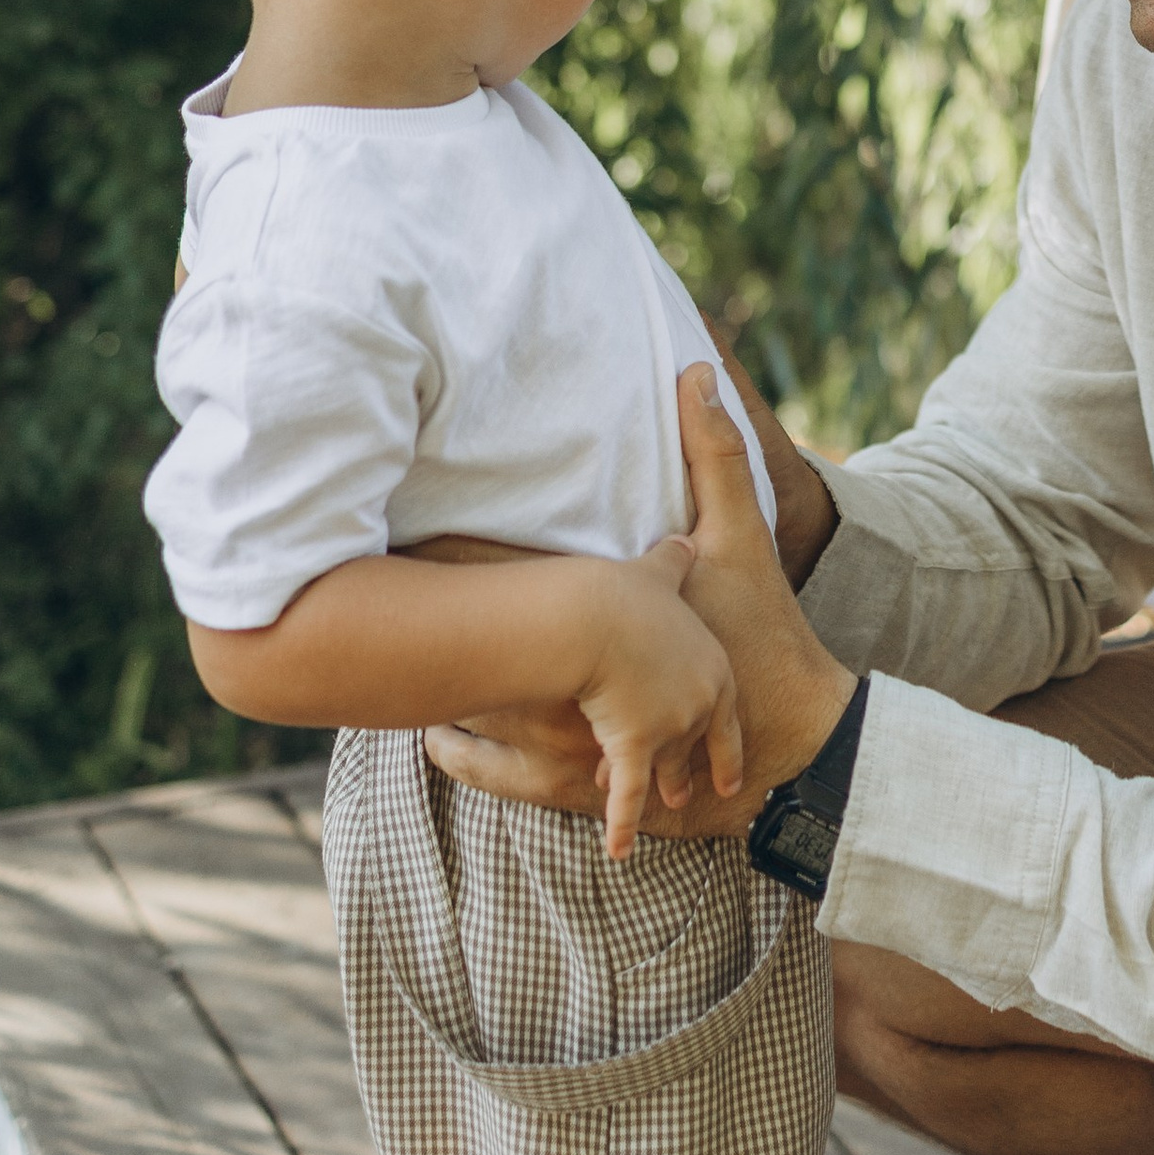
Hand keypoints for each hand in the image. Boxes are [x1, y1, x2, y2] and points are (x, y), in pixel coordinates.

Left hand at [423, 371, 857, 837]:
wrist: (789, 734)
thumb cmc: (762, 625)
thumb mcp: (742, 535)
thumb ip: (716, 452)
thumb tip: (697, 368)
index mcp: (609, 626)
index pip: (520, 591)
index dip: (455, 562)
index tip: (401, 534)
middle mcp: (584, 689)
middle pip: (485, 663)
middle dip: (429, 639)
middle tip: (364, 600)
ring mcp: (583, 744)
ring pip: (486, 728)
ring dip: (439, 705)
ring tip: (384, 684)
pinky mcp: (591, 785)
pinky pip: (508, 779)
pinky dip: (468, 760)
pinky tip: (435, 741)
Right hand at [569, 537, 743, 859]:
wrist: (598, 620)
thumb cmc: (626, 593)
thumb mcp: (660, 572)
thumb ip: (675, 561)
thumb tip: (682, 538)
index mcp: (711, 665)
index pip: (726, 708)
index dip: (725, 736)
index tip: (730, 761)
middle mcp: (699, 701)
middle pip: (699, 742)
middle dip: (695, 768)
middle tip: (692, 793)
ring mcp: (670, 728)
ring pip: (668, 768)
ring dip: (666, 788)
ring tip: (667, 805)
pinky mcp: (635, 747)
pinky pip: (628, 795)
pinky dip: (622, 825)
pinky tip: (618, 852)